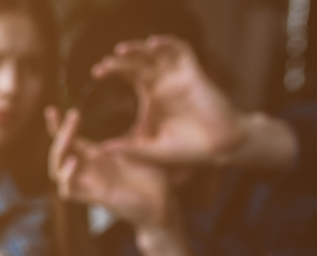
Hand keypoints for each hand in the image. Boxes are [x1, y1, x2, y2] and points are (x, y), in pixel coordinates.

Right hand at [46, 106, 173, 228]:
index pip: (69, 140)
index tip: (51, 109)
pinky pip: (68, 190)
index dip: (57, 126)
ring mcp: (89, 184)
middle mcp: (88, 170)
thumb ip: (139, 128)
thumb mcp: (144, 146)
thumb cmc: (153, 178)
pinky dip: (66, 177)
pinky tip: (73, 162)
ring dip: (59, 152)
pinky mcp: (95, 197)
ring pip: (57, 170)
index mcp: (96, 158)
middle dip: (60, 133)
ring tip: (68, 136)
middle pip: (59, 152)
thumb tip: (148, 99)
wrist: (163, 205)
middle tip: (72, 116)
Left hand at [92, 36, 244, 165]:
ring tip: (120, 51)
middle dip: (120, 61)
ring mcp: (179, 78)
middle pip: (139, 63)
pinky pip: (182, 52)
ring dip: (139, 49)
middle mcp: (165, 84)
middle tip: (102, 66)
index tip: (96, 73)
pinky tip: (153, 44)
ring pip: (157, 54)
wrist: (220, 149)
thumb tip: (101, 150)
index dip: (114, 70)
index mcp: (154, 97)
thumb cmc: (188, 150)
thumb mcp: (152, 150)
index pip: (130, 76)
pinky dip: (168, 44)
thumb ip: (129, 148)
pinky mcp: (194, 76)